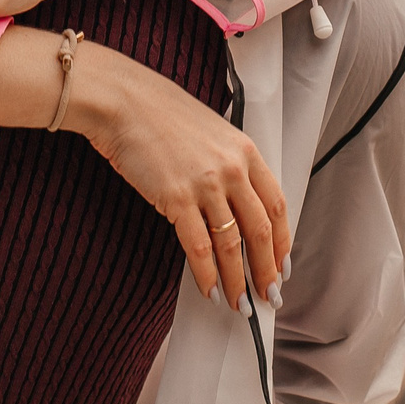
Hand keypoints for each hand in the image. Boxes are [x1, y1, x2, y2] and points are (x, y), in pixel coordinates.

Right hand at [66, 45, 288, 312]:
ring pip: (232, 245)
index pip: (277, 205)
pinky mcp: (177, 198)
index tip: (282, 264)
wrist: (122, 100)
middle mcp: (232, 169)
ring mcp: (206, 185)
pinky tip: (208, 289)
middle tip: (268, 295)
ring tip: (238, 303)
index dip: (282, 241)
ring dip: (237, 280)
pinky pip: (199, 247)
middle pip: (261, 231)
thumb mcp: (210, 130)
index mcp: (245, 150)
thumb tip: (234, 202)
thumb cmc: (159, 111)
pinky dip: (206, 274)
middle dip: (266, 269)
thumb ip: (228, 162)